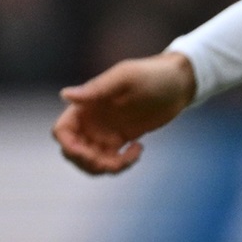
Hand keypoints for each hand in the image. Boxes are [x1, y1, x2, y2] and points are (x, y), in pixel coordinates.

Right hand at [54, 52, 197, 175]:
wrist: (179, 82)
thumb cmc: (153, 74)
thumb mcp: (126, 78)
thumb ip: (97, 88)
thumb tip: (65, 95)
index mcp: (86, 106)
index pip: (62, 131)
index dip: (68, 146)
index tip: (88, 153)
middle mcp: (91, 121)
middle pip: (72, 152)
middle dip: (88, 162)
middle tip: (113, 161)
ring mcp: (105, 132)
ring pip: (90, 160)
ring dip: (105, 167)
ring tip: (131, 156)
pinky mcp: (121, 140)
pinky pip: (111, 160)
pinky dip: (121, 164)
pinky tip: (139, 149)